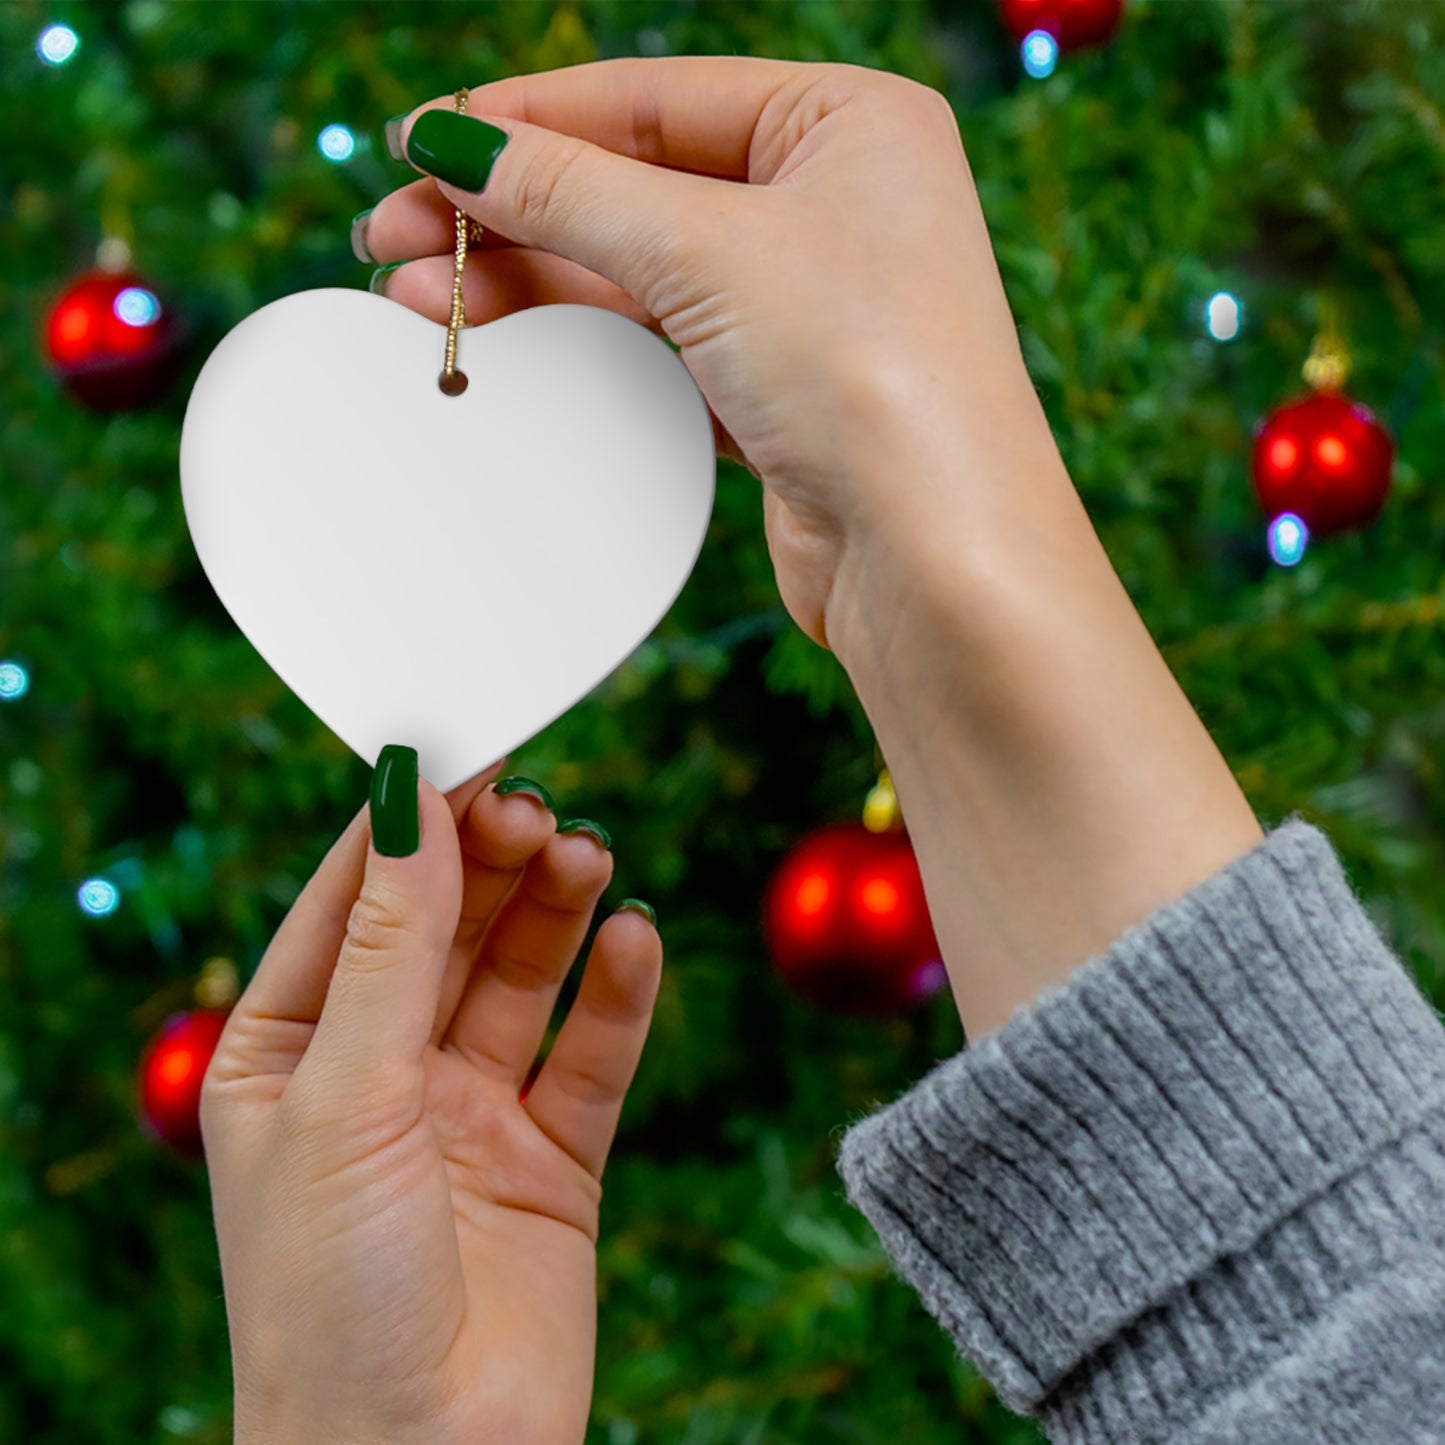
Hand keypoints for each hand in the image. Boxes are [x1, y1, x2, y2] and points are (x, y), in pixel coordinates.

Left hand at [201, 758, 661, 1444]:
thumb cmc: (331, 1295)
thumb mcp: (345, 1094)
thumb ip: (390, 945)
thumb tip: (409, 797)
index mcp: (290, 1052)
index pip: (353, 900)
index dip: (410, 821)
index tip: (470, 742)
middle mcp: (380, 1072)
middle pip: (447, 926)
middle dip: (490, 861)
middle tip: (538, 808)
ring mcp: (469, 1113)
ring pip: (522, 976)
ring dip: (556, 910)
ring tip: (589, 857)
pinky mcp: (553, 1159)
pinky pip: (591, 1054)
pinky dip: (617, 994)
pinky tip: (635, 939)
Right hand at [359, 57, 1059, 654]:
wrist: (936, 560)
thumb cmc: (868, 376)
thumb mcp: (707, 251)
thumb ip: (572, 190)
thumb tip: (455, 141)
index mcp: (849, 122)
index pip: (654, 98)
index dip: (527, 118)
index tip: (419, 140)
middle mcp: (835, 203)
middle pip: (635, 184)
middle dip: (510, 210)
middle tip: (391, 234)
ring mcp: (808, 302)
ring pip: (640, 270)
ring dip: (530, 280)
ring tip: (416, 298)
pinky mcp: (781, 392)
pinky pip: (659, 345)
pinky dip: (582, 343)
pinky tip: (504, 343)